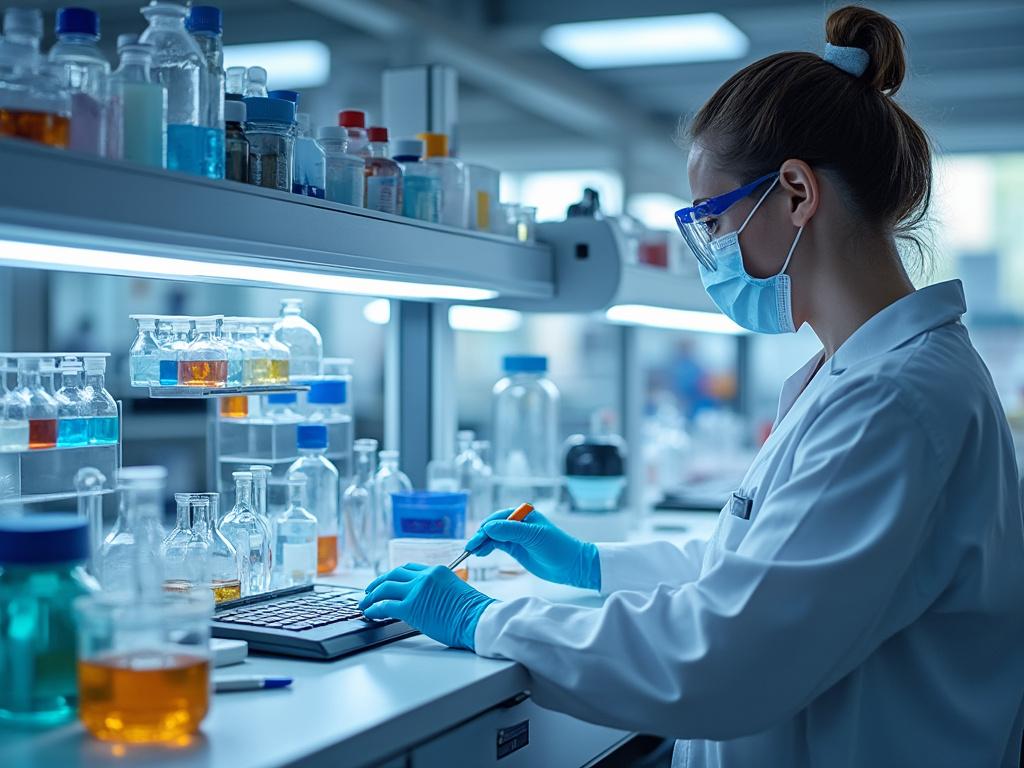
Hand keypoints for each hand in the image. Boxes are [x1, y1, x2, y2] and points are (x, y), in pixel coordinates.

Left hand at [359, 563, 494, 649]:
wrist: (478, 620)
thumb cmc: (472, 613)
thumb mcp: (453, 591)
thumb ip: (436, 590)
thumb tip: (424, 601)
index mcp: (437, 571)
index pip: (408, 569)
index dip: (394, 576)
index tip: (386, 582)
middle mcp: (425, 576)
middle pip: (393, 574)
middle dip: (378, 583)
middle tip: (369, 591)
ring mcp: (417, 590)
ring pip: (385, 588)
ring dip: (372, 595)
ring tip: (365, 603)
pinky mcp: (411, 607)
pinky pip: (385, 605)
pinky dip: (374, 608)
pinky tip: (370, 613)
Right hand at [466, 508, 600, 589]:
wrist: (571, 565)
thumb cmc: (557, 546)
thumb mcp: (534, 536)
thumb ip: (510, 531)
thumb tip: (488, 527)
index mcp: (524, 514)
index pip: (499, 518)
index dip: (486, 528)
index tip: (477, 539)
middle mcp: (518, 523)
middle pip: (493, 527)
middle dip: (481, 536)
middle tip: (471, 548)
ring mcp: (516, 536)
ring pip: (493, 537)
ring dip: (482, 543)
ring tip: (472, 552)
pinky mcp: (515, 548)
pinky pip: (497, 545)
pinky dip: (488, 548)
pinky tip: (481, 552)